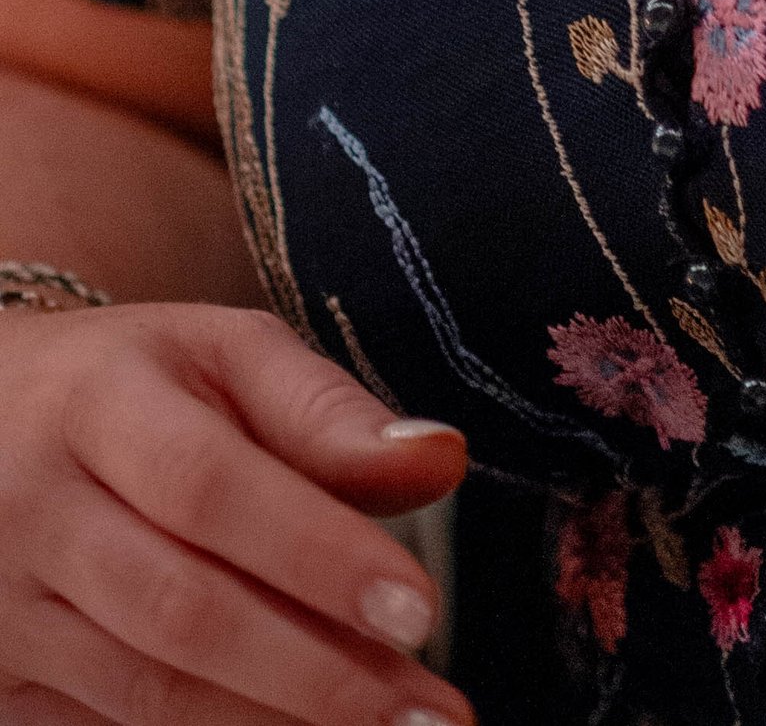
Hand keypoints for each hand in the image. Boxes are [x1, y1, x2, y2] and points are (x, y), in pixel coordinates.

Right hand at [0, 304, 468, 725]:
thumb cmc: (129, 385)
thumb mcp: (220, 355)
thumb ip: (326, 414)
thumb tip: (442, 460)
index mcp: (95, 401)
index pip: (210, 486)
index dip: (316, 553)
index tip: (418, 609)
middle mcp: (34, 511)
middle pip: (179, 609)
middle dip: (317, 672)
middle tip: (431, 716)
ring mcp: (3, 611)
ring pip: (144, 691)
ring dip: (278, 721)